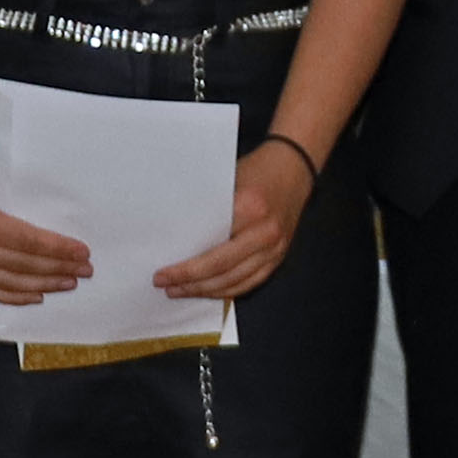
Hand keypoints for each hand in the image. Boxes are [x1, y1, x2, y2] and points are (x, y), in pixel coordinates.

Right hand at [0, 136, 92, 305]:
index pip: (29, 242)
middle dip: (58, 269)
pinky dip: (15, 296)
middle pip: (23, 265)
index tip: (83, 252)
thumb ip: (22, 204)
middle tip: (84, 270)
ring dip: (43, 285)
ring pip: (10, 282)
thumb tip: (60, 224)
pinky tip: (37, 295)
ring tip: (68, 283)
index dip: (59, 250)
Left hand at [160, 138, 318, 304]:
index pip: (211, 250)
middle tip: (167, 286)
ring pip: (235, 281)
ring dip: (206, 291)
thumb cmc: (258, 170)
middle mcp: (265, 232)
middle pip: (222, 270)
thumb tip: (176, 238)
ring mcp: (275, 247)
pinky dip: (228, 290)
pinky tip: (209, 291)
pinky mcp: (279, 255)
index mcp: (249, 209)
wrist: (294, 166)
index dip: (184, 268)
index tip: (162, 274)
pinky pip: (251, 281)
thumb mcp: (225, 182)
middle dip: (190, 283)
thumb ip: (207, 212)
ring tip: (183, 291)